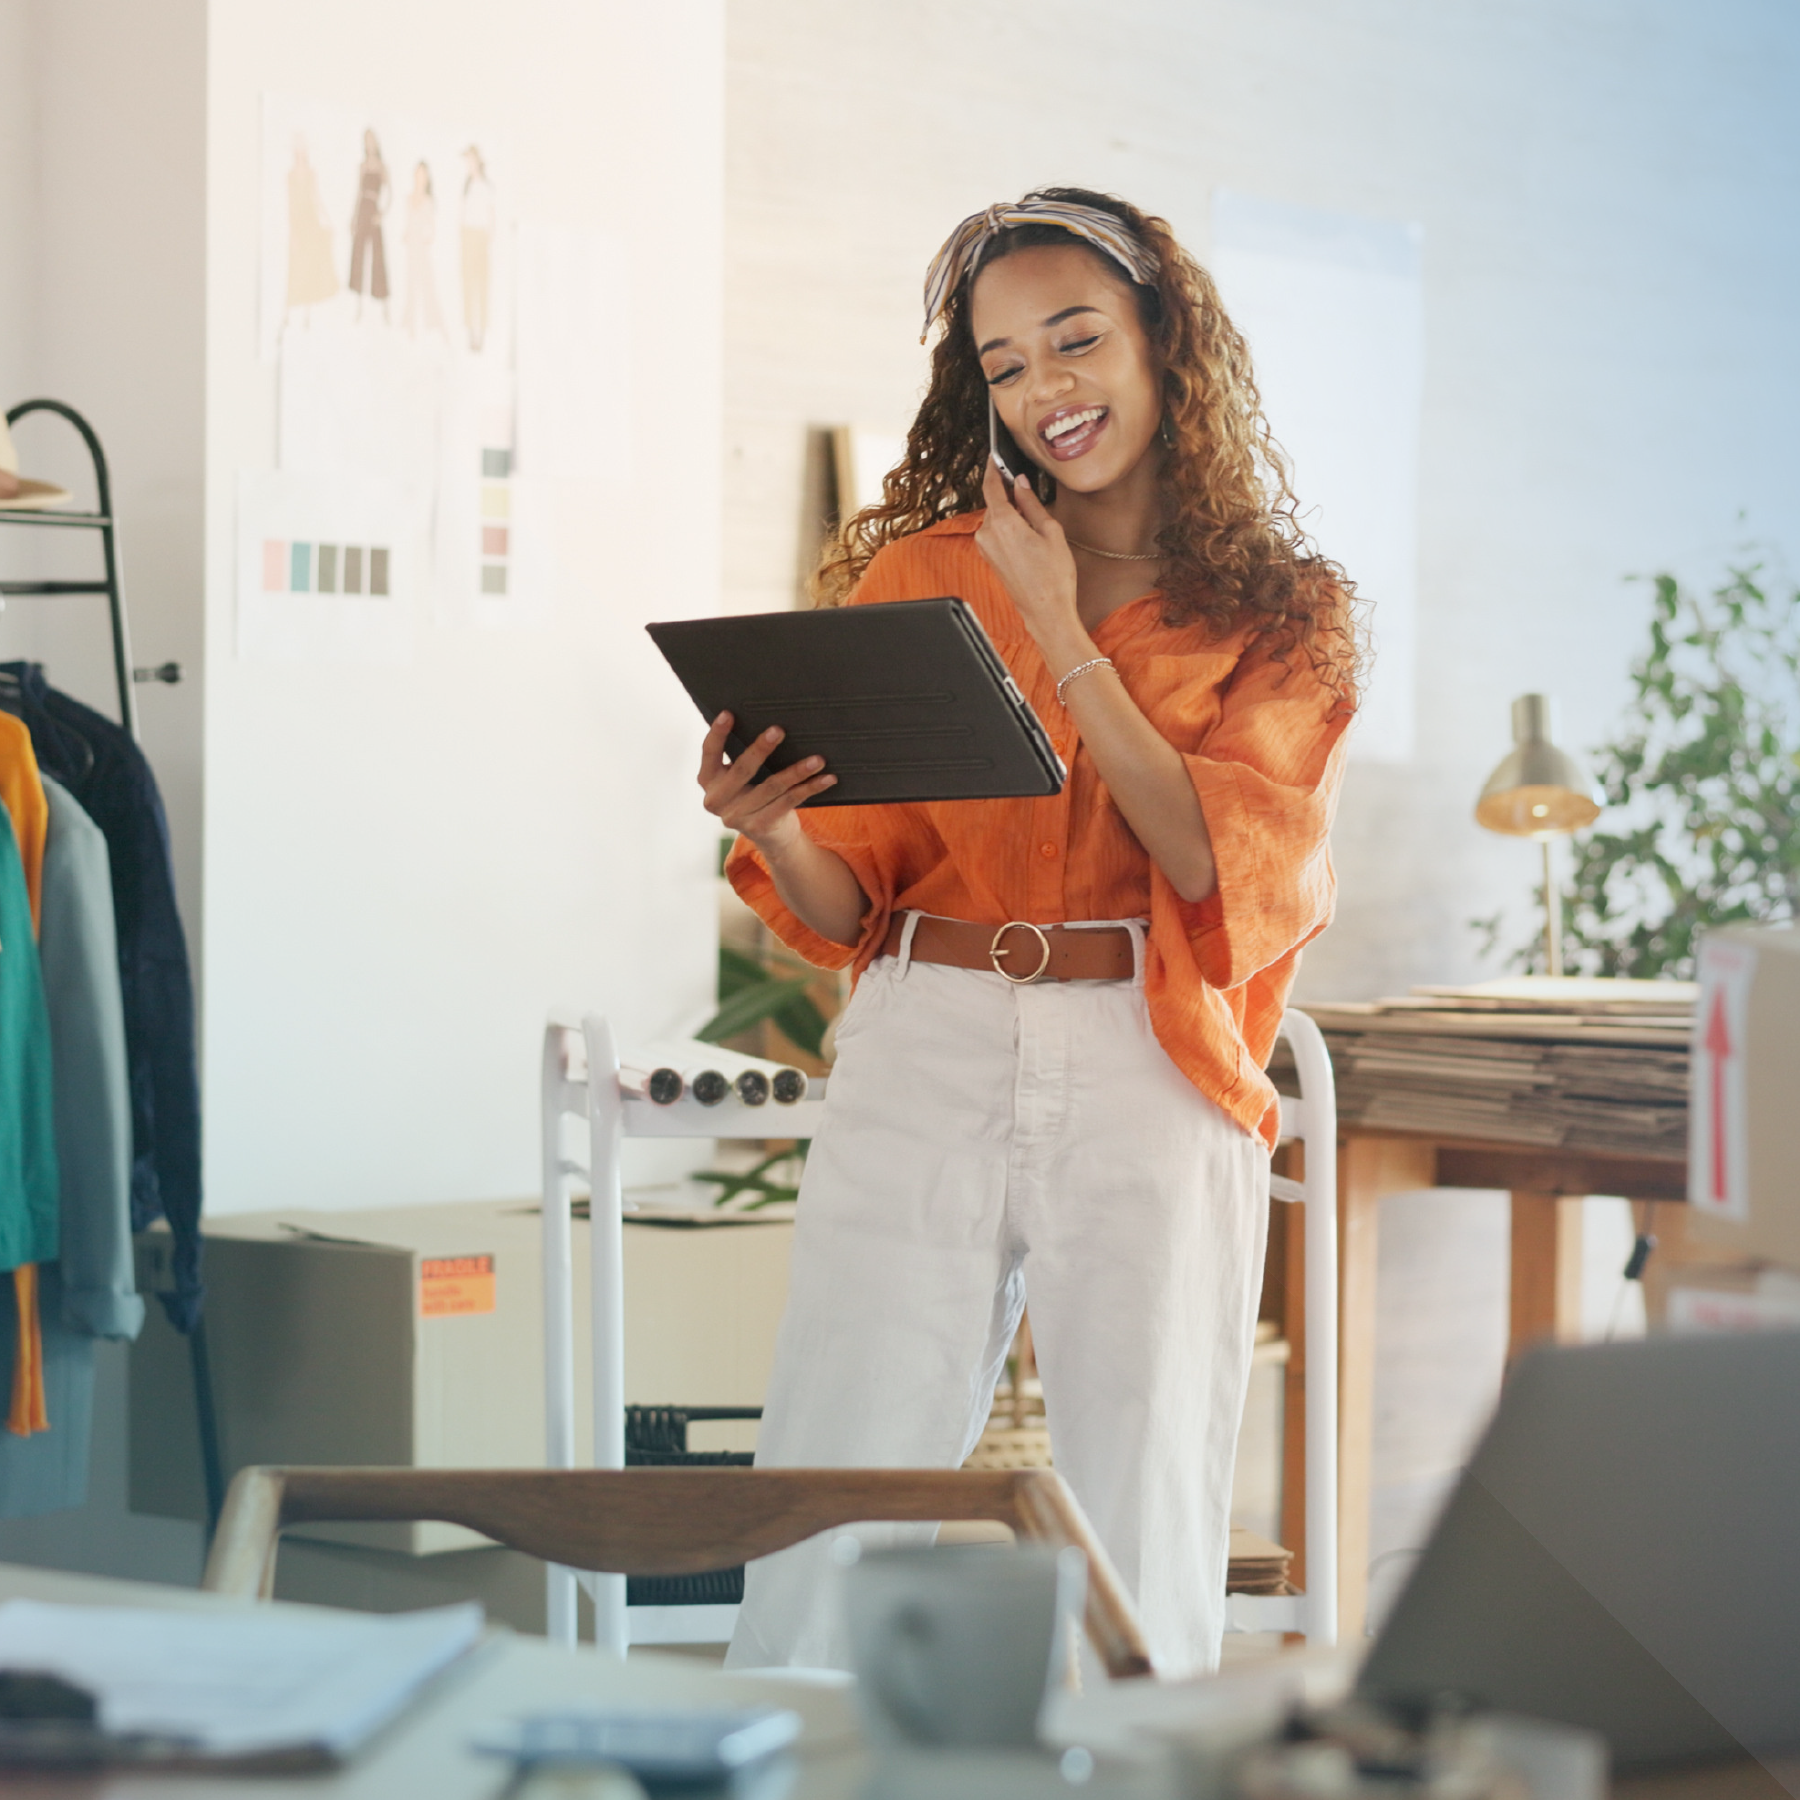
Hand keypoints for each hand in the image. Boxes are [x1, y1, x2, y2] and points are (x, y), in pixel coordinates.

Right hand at [698, 712, 835, 855]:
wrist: (772, 837)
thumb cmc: (757, 793)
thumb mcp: (742, 778)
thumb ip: (744, 757)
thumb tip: (771, 724)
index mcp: (709, 781)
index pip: (709, 753)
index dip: (717, 733)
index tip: (728, 713)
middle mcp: (717, 800)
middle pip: (742, 769)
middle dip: (761, 748)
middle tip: (779, 730)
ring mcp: (737, 816)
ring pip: (772, 787)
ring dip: (797, 771)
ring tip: (817, 759)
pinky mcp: (760, 826)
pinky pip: (789, 802)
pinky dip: (810, 788)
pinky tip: (827, 778)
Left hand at [974, 455, 1083, 661]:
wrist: (1045, 610)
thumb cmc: (1053, 575)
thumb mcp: (1050, 531)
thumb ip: (1032, 504)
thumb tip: (1022, 483)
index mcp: (1003, 523)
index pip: (991, 486)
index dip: (992, 469)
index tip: (995, 456)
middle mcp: (988, 534)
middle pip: (994, 502)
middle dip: (1008, 494)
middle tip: (1028, 490)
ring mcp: (985, 548)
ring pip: (995, 518)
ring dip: (1010, 513)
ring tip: (1034, 522)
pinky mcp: (988, 558)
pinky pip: (995, 533)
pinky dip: (1007, 527)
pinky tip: (1026, 535)